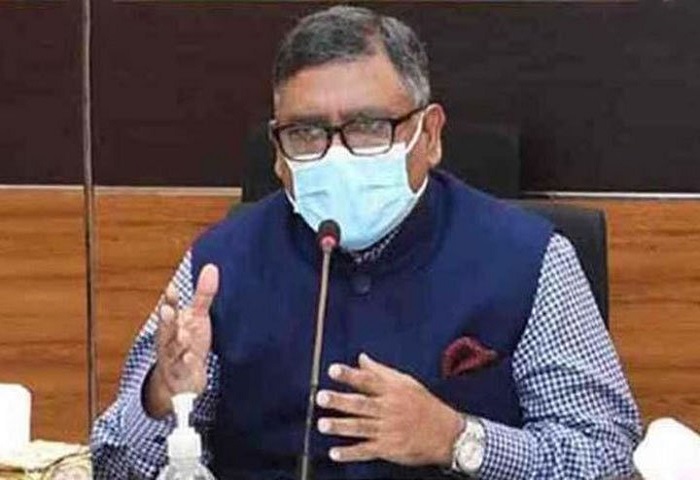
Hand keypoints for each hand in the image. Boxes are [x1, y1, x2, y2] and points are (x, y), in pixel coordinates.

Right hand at [145, 263, 218, 417]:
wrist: (180, 381)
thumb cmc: (188, 342)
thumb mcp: (197, 317)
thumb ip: (203, 295)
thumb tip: (212, 268)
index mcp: (172, 325)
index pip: (169, 310)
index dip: (169, 300)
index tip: (170, 289)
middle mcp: (170, 341)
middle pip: (166, 330)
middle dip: (166, 321)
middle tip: (167, 310)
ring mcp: (174, 359)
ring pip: (172, 352)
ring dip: (176, 345)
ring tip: (183, 337)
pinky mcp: (182, 375)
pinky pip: (182, 371)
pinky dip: (186, 366)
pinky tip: (191, 359)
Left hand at [316, 353, 463, 466]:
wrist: (447, 433)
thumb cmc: (424, 404)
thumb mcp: (406, 382)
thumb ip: (380, 371)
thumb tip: (361, 358)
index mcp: (392, 391)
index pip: (367, 380)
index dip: (350, 375)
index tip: (332, 370)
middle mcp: (388, 409)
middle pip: (361, 404)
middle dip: (340, 401)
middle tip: (321, 397)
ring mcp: (388, 430)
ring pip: (360, 427)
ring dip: (340, 426)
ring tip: (322, 424)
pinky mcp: (388, 448)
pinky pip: (366, 451)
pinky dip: (350, 453)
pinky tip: (334, 453)